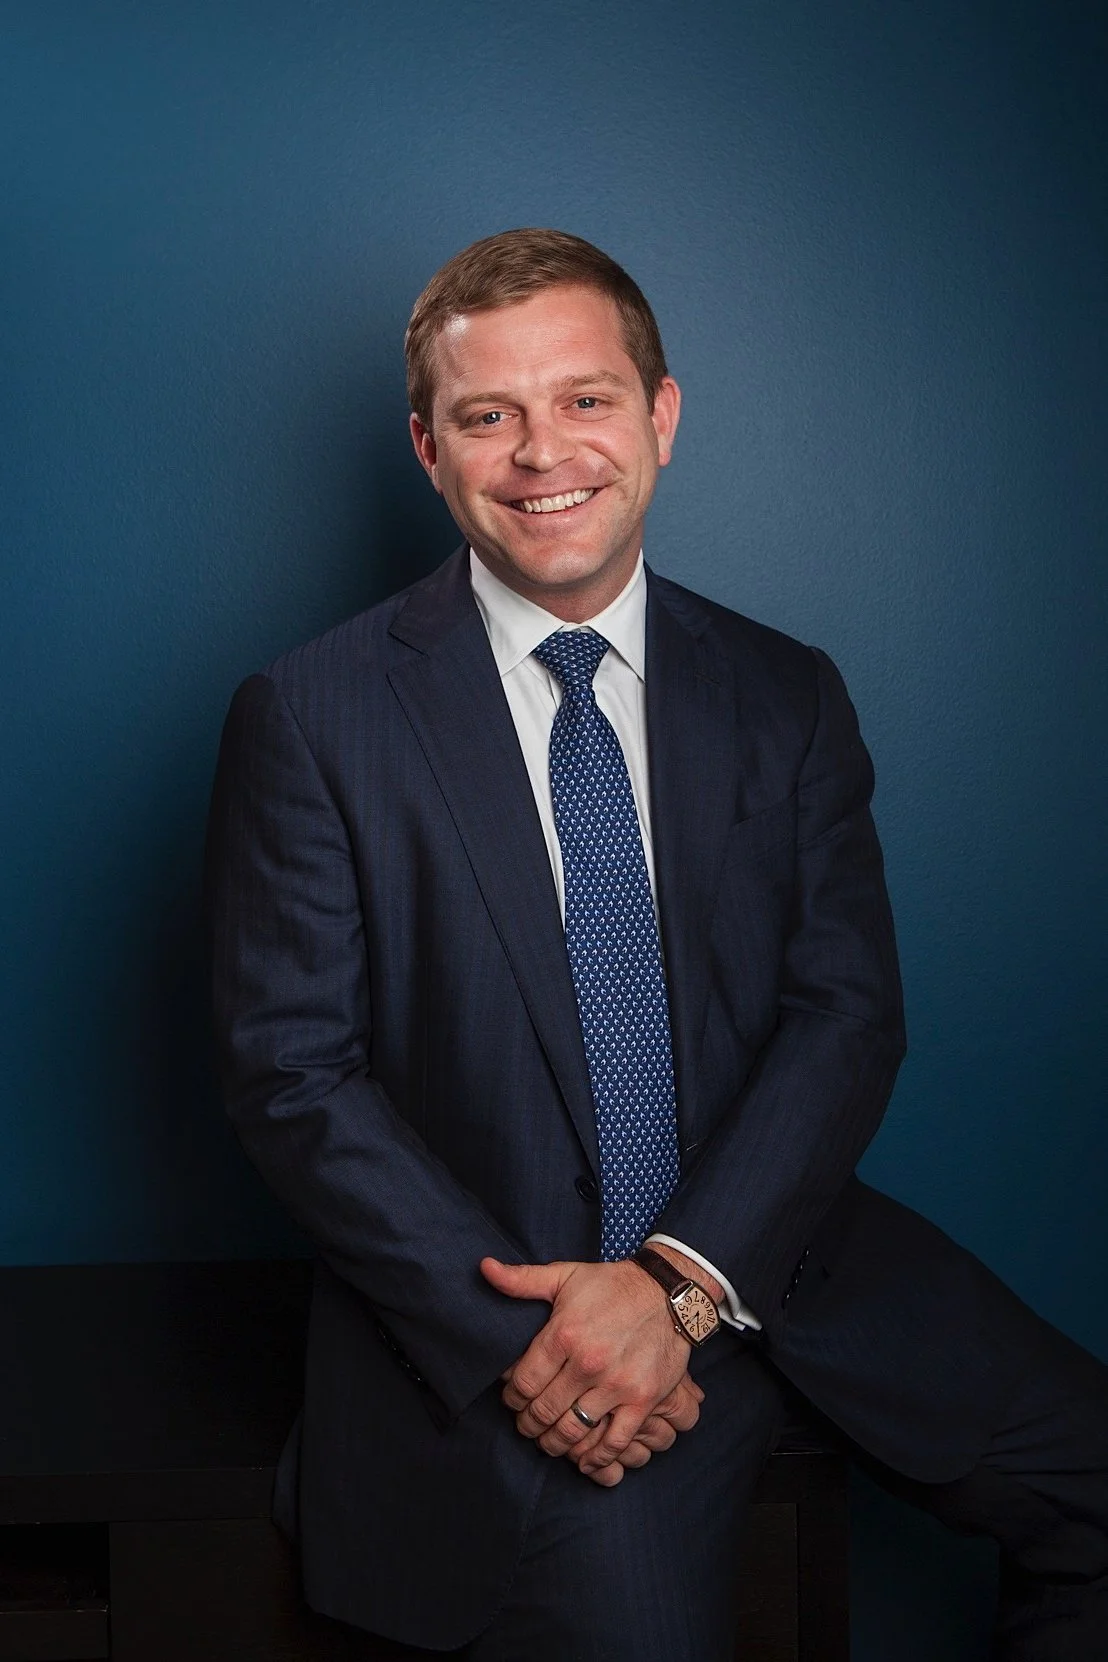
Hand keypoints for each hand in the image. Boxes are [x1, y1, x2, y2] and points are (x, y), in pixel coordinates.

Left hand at [480, 1256, 699, 1483]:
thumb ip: (522, 1280)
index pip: (523, 1382)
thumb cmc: (611, 1285)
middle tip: (525, 1425)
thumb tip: (484, 1268)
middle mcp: (588, 1362)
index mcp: (564, 1333)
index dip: (511, 1397)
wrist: (667, 1293)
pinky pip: (614, 1441)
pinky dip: (596, 1457)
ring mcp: (617, 1384)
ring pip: (573, 1430)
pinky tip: (584, 1459)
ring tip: (548, 1441)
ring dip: (554, 1443)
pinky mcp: (643, 1400)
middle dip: (528, 1424)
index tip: (512, 1399)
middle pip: (543, 1410)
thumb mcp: (565, 1275)